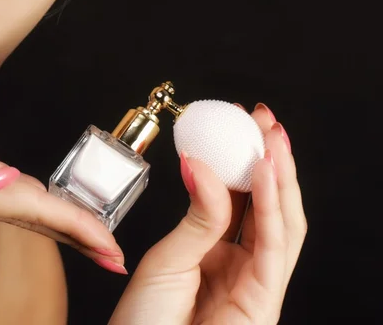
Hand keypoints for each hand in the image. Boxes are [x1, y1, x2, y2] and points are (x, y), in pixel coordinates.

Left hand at [109, 104, 305, 323]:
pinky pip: (273, 248)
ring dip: (280, 177)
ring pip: (281, 222)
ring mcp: (256, 282)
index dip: (245, 160)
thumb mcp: (168, 258)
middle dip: (270, 160)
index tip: (243, 123)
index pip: (242, 198)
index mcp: (217, 251)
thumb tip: (199, 164)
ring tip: (272, 137)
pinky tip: (265, 172)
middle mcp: (241, 264)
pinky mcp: (263, 301)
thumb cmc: (144, 319)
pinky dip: (273, 208)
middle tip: (265, 120)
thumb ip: (197, 216)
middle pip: (268, 206)